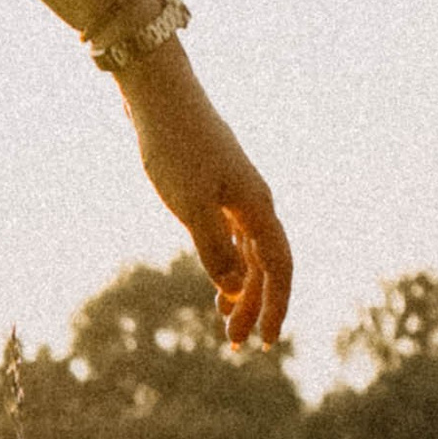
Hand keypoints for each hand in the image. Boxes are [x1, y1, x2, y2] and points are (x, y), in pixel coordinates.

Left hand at [113, 41, 291, 349]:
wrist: (158, 93)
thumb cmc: (174, 147)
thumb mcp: (190, 207)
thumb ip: (215, 251)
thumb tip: (238, 290)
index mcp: (257, 207)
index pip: (279, 268)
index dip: (276, 306)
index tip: (265, 342)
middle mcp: (254, 201)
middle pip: (264, 265)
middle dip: (254, 306)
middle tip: (234, 345)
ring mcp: (235, 192)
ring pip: (248, 251)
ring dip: (240, 288)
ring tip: (224, 320)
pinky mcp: (214, 184)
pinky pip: (231, 235)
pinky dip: (227, 261)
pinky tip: (217, 278)